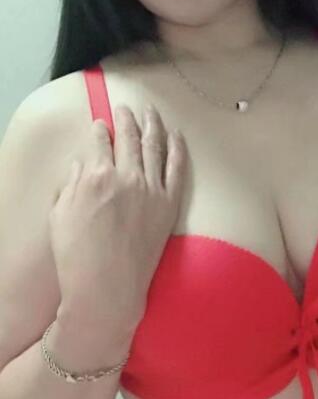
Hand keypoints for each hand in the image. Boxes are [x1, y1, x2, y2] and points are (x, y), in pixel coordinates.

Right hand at [49, 104, 186, 332]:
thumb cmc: (76, 256)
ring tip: (151, 111)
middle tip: (126, 109)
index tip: (101, 124)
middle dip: (127, 119)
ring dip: (152, 124)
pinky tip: (176, 135)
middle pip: (129, 138)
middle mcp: (127, 176)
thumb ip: (70, 183)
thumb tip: (81, 164)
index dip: (100, 130)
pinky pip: (177, 168)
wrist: (107, 290)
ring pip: (155, 145)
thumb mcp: (60, 215)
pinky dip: (177, 147)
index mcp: (97, 175)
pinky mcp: (169, 204)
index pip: (101, 142)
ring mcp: (152, 189)